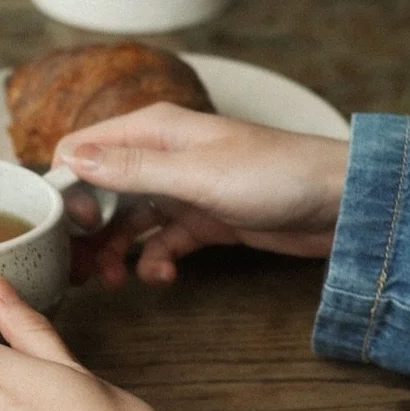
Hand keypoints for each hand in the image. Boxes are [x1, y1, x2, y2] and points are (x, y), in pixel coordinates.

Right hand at [56, 103, 348, 289]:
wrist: (340, 204)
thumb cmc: (276, 174)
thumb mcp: (196, 174)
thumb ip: (132, 168)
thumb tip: (72, 158)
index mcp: (153, 130)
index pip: (82, 150)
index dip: (68, 190)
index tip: (73, 228)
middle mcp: (160, 156)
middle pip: (99, 191)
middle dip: (86, 230)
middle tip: (81, 269)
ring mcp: (181, 189)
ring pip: (127, 222)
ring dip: (115, 252)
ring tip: (115, 281)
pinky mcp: (202, 220)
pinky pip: (160, 243)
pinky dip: (154, 262)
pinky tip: (162, 277)